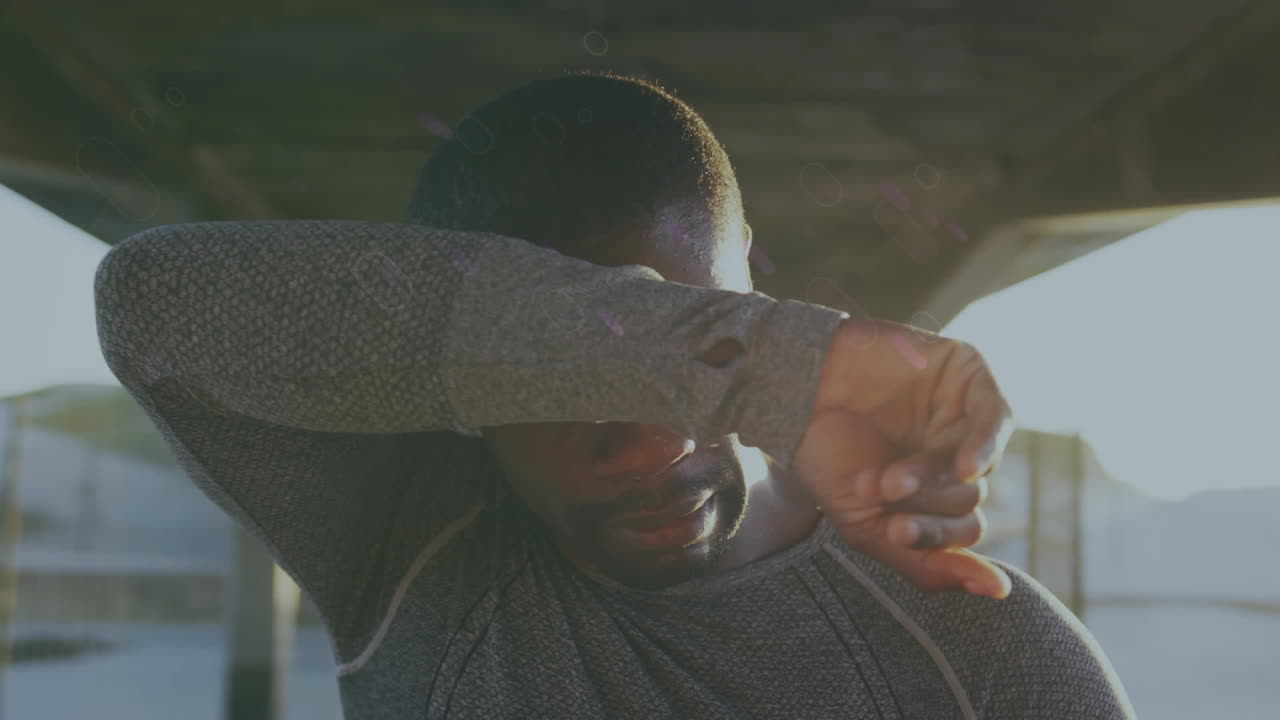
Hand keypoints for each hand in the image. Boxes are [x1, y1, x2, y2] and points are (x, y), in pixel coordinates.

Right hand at [792, 317, 1014, 598]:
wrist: (796, 389)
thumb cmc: (825, 456)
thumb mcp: (866, 526)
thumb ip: (926, 563)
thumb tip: (998, 591)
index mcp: (933, 494)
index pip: (960, 531)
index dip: (934, 537)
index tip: (896, 530)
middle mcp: (954, 456)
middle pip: (969, 499)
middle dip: (925, 504)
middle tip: (882, 492)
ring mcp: (964, 415)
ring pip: (980, 464)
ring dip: (938, 478)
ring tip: (893, 480)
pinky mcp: (968, 374)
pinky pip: (997, 415)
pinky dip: (986, 444)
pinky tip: (968, 464)